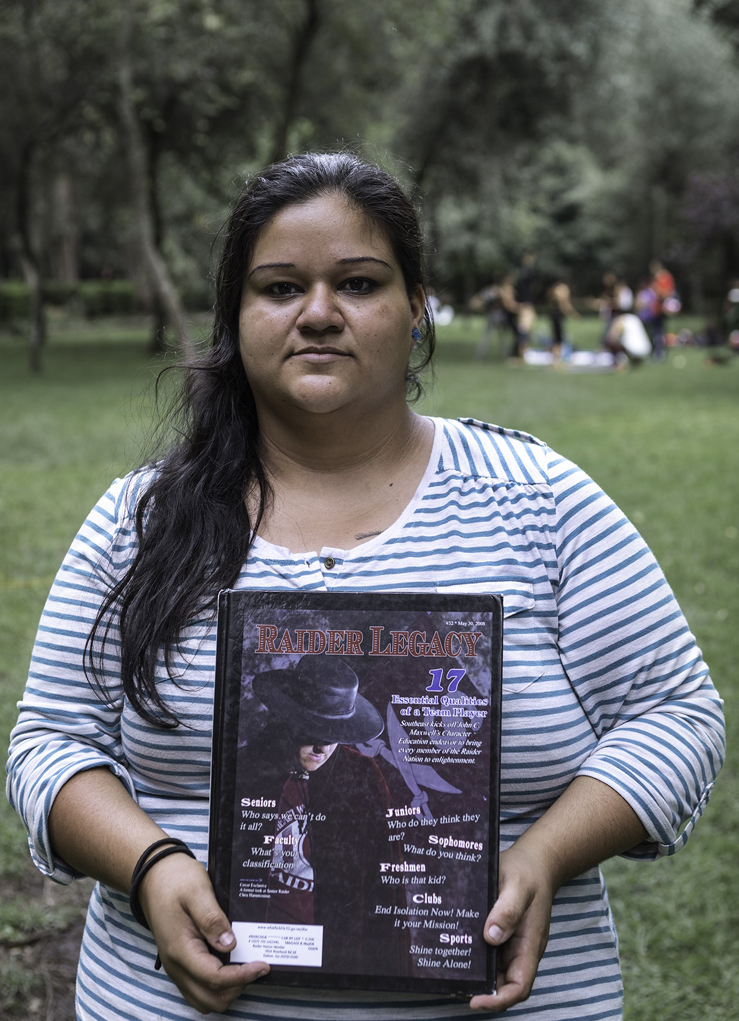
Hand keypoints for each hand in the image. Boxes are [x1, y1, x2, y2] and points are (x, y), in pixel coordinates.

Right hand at [138, 851, 268, 1013]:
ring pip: (204, 999)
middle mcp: (176, 966)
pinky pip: (199, 988)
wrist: (153, 878)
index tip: (262, 965)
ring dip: (227, 990)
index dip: (242, 976)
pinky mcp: (179, 964)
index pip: (214, 978)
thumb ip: (212, 919)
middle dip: (236, 988)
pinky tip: (230, 964)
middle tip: (255, 966)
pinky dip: (217, 985)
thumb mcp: (196, 891)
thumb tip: (230, 944)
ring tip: (245, 967)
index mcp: (181, 949)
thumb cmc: (175, 880)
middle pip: (210, 999)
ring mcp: (176, 967)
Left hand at [469, 844, 554, 1012]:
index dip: (498, 1000)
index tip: (475, 1000)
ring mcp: (511, 942)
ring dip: (476, 975)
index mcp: (529, 945)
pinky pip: (488, 951)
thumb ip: (508, 910)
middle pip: (504, 984)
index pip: (519, 986)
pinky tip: (456, 949)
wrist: (534, 860)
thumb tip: (492, 937)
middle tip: (453, 984)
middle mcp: (520, 949)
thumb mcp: (518, 885)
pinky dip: (475, 956)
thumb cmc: (527, 872)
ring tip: (450, 972)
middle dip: (482, 991)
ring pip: (494, 970)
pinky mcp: (500, 932)